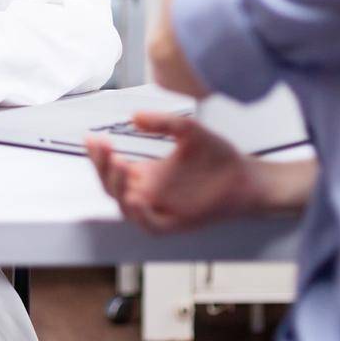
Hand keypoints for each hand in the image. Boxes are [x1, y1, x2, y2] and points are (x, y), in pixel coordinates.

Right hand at [85, 112, 261, 233]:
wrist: (247, 178)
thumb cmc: (217, 158)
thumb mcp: (187, 131)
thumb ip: (162, 122)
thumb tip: (134, 117)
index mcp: (146, 174)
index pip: (112, 168)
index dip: (99, 155)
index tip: (93, 138)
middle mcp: (147, 192)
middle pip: (111, 186)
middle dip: (102, 166)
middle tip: (103, 146)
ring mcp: (159, 209)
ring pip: (125, 206)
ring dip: (117, 186)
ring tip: (118, 162)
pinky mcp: (174, 223)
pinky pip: (149, 224)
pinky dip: (139, 214)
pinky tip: (135, 197)